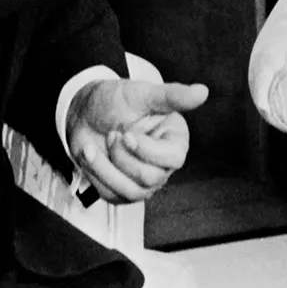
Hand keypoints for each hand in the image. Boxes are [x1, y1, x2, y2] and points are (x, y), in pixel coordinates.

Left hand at [66, 77, 208, 202]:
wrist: (84, 113)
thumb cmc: (115, 101)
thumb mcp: (142, 94)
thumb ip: (172, 95)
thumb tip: (202, 92)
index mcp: (174, 139)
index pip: (173, 158)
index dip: (147, 150)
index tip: (127, 133)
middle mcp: (162, 163)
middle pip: (149, 178)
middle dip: (121, 155)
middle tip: (112, 134)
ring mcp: (143, 181)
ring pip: (130, 191)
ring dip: (105, 167)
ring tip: (98, 144)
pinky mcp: (122, 191)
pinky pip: (111, 195)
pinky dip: (96, 174)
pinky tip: (91, 154)